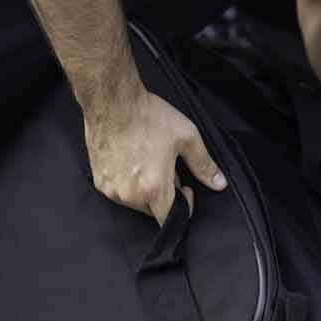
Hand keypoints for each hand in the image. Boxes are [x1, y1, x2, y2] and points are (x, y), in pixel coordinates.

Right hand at [83, 82, 227, 224]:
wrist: (112, 101)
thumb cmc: (148, 117)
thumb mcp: (186, 138)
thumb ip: (204, 165)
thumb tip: (220, 183)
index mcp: (154, 188)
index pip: (170, 220)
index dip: (183, 208)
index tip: (186, 189)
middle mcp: (130, 195)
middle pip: (154, 211)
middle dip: (165, 195)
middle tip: (167, 168)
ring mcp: (112, 190)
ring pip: (136, 203)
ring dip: (146, 190)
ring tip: (149, 162)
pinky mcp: (100, 182)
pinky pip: (119, 193)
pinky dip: (128, 184)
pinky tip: (131, 162)